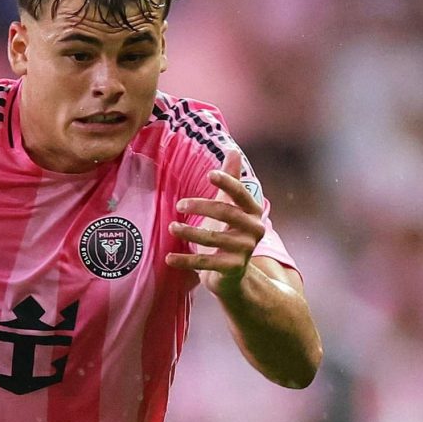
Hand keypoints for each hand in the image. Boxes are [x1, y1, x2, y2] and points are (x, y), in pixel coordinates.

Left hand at [165, 158, 265, 296]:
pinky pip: (205, 263)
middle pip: (226, 213)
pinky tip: (169, 257)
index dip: (227, 183)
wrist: (232, 273)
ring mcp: (244, 251)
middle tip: (179, 205)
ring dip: (189, 232)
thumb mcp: (229, 204)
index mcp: (253, 211)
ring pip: (213, 238)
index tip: (210, 175)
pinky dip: (185, 260)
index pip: (240, 194)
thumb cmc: (229, 231)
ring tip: (171, 227)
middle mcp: (254, 230)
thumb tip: (233, 149)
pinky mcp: (232, 269)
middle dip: (201, 207)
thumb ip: (231, 178)